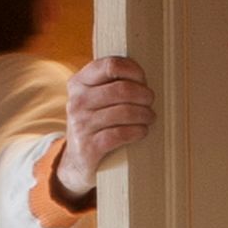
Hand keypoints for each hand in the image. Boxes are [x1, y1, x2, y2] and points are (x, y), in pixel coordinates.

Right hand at [57, 55, 154, 195]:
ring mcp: (80, 125)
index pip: (110, 65)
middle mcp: (76, 102)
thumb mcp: (93, 99)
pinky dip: (137, 131)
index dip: (133, 70)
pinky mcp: (88, 147)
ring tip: (150, 117)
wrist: (76, 162)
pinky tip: (142, 131)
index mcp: (78, 83)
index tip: (143, 79)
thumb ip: (109, 83)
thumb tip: (144, 75)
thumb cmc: (94, 123)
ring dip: (144, 114)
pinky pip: (120, 134)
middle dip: (144, 95)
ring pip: (124, 112)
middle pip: (122, 89)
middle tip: (150, 101)